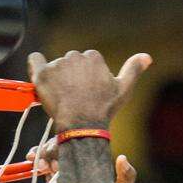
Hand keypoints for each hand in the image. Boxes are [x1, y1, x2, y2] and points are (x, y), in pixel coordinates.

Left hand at [27, 49, 151, 130]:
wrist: (82, 125)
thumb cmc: (103, 110)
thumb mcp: (123, 90)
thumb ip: (133, 70)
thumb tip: (147, 57)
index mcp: (94, 57)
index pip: (85, 62)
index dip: (84, 78)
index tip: (85, 92)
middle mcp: (75, 56)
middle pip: (69, 63)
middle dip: (70, 77)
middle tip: (73, 97)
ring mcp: (58, 64)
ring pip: (54, 66)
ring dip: (56, 79)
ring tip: (62, 99)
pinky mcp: (42, 74)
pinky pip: (34, 60)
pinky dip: (36, 66)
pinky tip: (41, 78)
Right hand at [27, 138, 136, 182]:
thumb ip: (127, 175)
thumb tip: (122, 158)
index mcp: (87, 160)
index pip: (72, 143)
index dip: (63, 140)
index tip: (58, 142)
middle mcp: (74, 166)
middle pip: (55, 150)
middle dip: (48, 151)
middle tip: (50, 162)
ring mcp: (63, 179)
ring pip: (47, 162)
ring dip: (42, 161)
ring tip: (44, 167)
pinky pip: (45, 179)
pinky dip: (39, 172)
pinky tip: (40, 171)